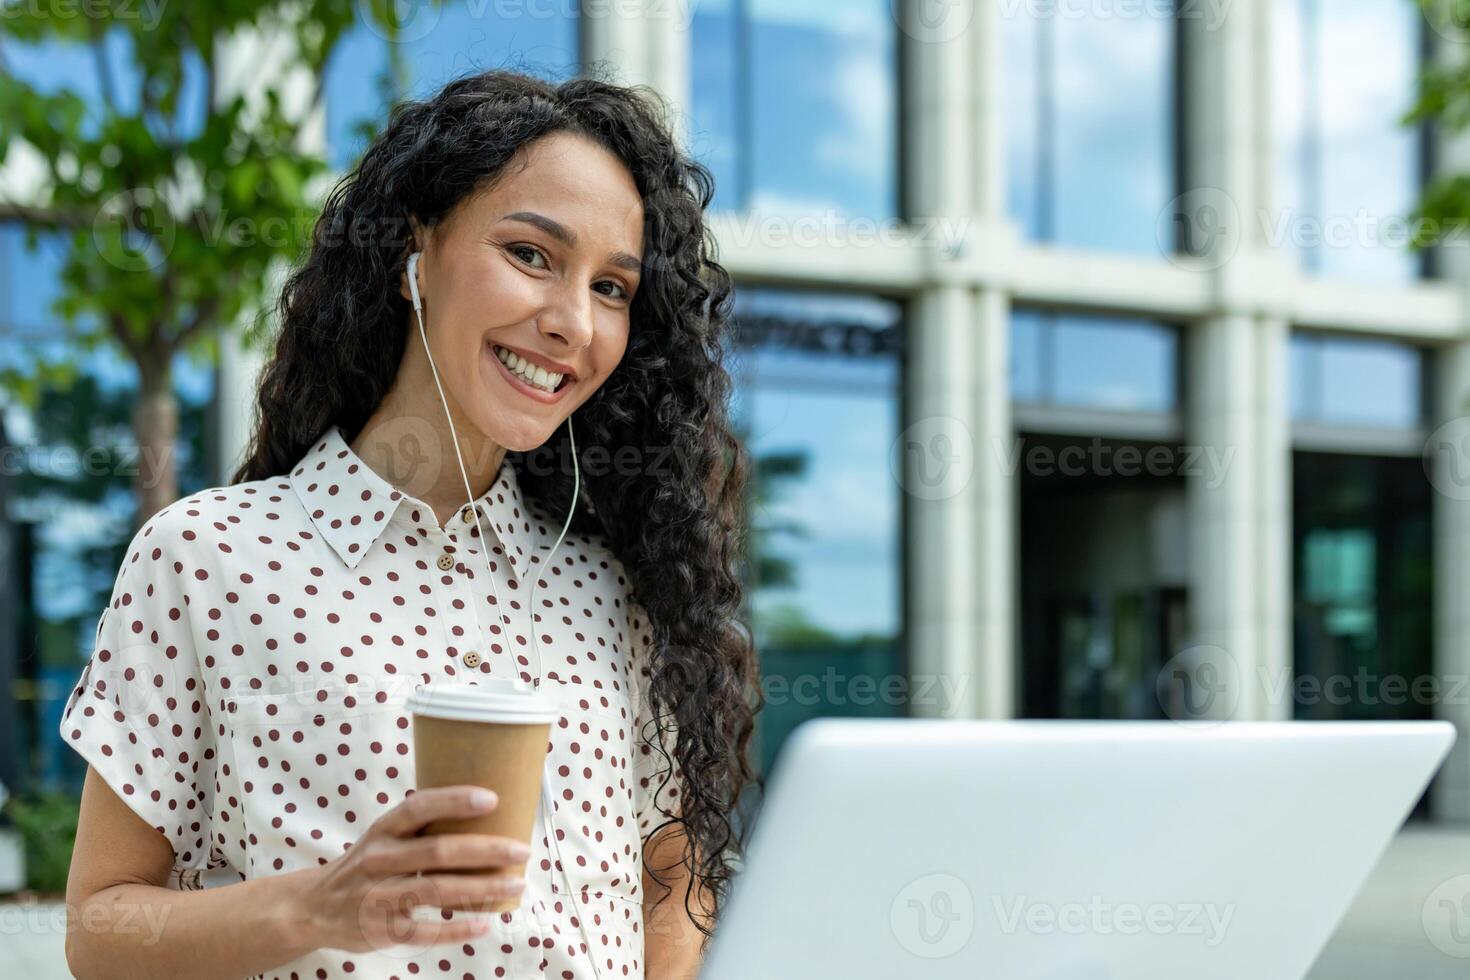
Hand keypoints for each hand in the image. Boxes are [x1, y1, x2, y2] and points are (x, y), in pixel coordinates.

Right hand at [288, 785, 530, 952]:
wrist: (313, 907)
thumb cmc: (366, 864)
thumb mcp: (383, 836)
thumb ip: (422, 827)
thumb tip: (488, 812)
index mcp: (383, 829)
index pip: (419, 807)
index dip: (455, 800)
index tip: (492, 798)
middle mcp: (380, 859)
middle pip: (439, 851)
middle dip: (486, 850)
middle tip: (522, 851)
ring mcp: (379, 896)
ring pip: (437, 890)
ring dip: (483, 887)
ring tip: (516, 884)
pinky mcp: (382, 929)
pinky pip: (425, 931)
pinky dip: (457, 929)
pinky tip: (486, 924)